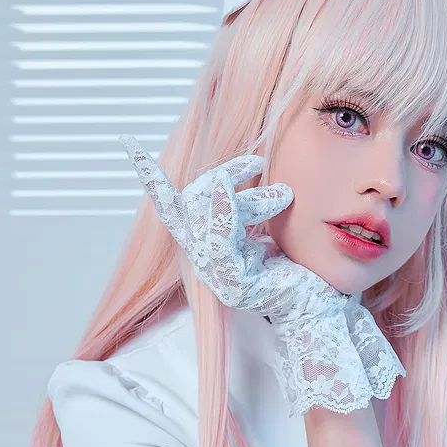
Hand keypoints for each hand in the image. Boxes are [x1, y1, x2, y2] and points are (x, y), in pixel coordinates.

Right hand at [118, 135, 347, 325]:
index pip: (172, 206)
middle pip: (193, 199)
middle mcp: (204, 257)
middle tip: (258, 161)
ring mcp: (215, 273)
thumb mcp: (268, 225)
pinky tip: (229, 194)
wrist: (319, 305)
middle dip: (225, 171)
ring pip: (207, 214)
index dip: (151, 177)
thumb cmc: (298, 267)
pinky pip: (218, 242)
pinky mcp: (231, 284)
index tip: (127, 141)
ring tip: (284, 195)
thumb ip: (246, 204)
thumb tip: (243, 168)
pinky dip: (222, 214)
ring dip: (248, 196)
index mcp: (208, 243)